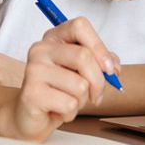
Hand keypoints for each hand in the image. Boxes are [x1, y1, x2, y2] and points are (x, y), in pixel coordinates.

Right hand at [0, 17, 121, 141]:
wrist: (31, 118)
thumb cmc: (60, 92)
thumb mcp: (82, 72)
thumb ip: (101, 63)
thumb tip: (113, 68)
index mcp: (54, 38)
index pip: (80, 26)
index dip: (100, 47)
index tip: (108, 68)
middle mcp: (41, 49)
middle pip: (84, 56)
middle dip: (98, 82)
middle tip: (96, 95)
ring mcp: (34, 70)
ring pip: (80, 84)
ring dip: (82, 101)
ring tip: (69, 102)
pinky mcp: (31, 93)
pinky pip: (69, 104)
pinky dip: (70, 113)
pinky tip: (58, 112)